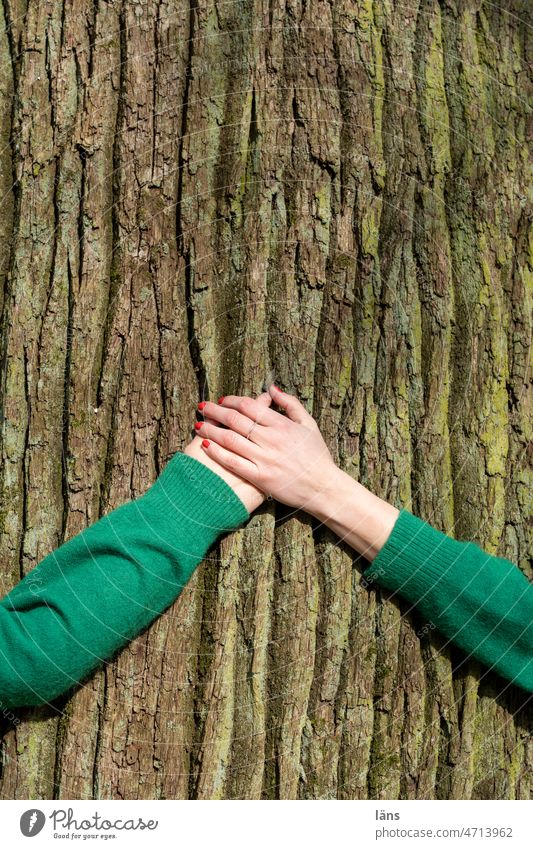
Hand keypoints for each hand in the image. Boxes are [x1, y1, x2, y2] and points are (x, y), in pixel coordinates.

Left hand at [195, 384, 338, 512]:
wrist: (324, 487)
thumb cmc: (317, 456)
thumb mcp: (309, 424)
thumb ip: (290, 404)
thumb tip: (271, 388)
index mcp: (282, 424)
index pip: (249, 405)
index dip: (231, 400)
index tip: (221, 399)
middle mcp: (271, 439)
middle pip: (235, 420)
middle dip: (215, 411)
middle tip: (202, 406)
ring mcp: (264, 459)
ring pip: (230, 439)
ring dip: (211, 429)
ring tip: (198, 424)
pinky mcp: (260, 477)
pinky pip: (233, 462)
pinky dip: (217, 453)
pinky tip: (205, 445)